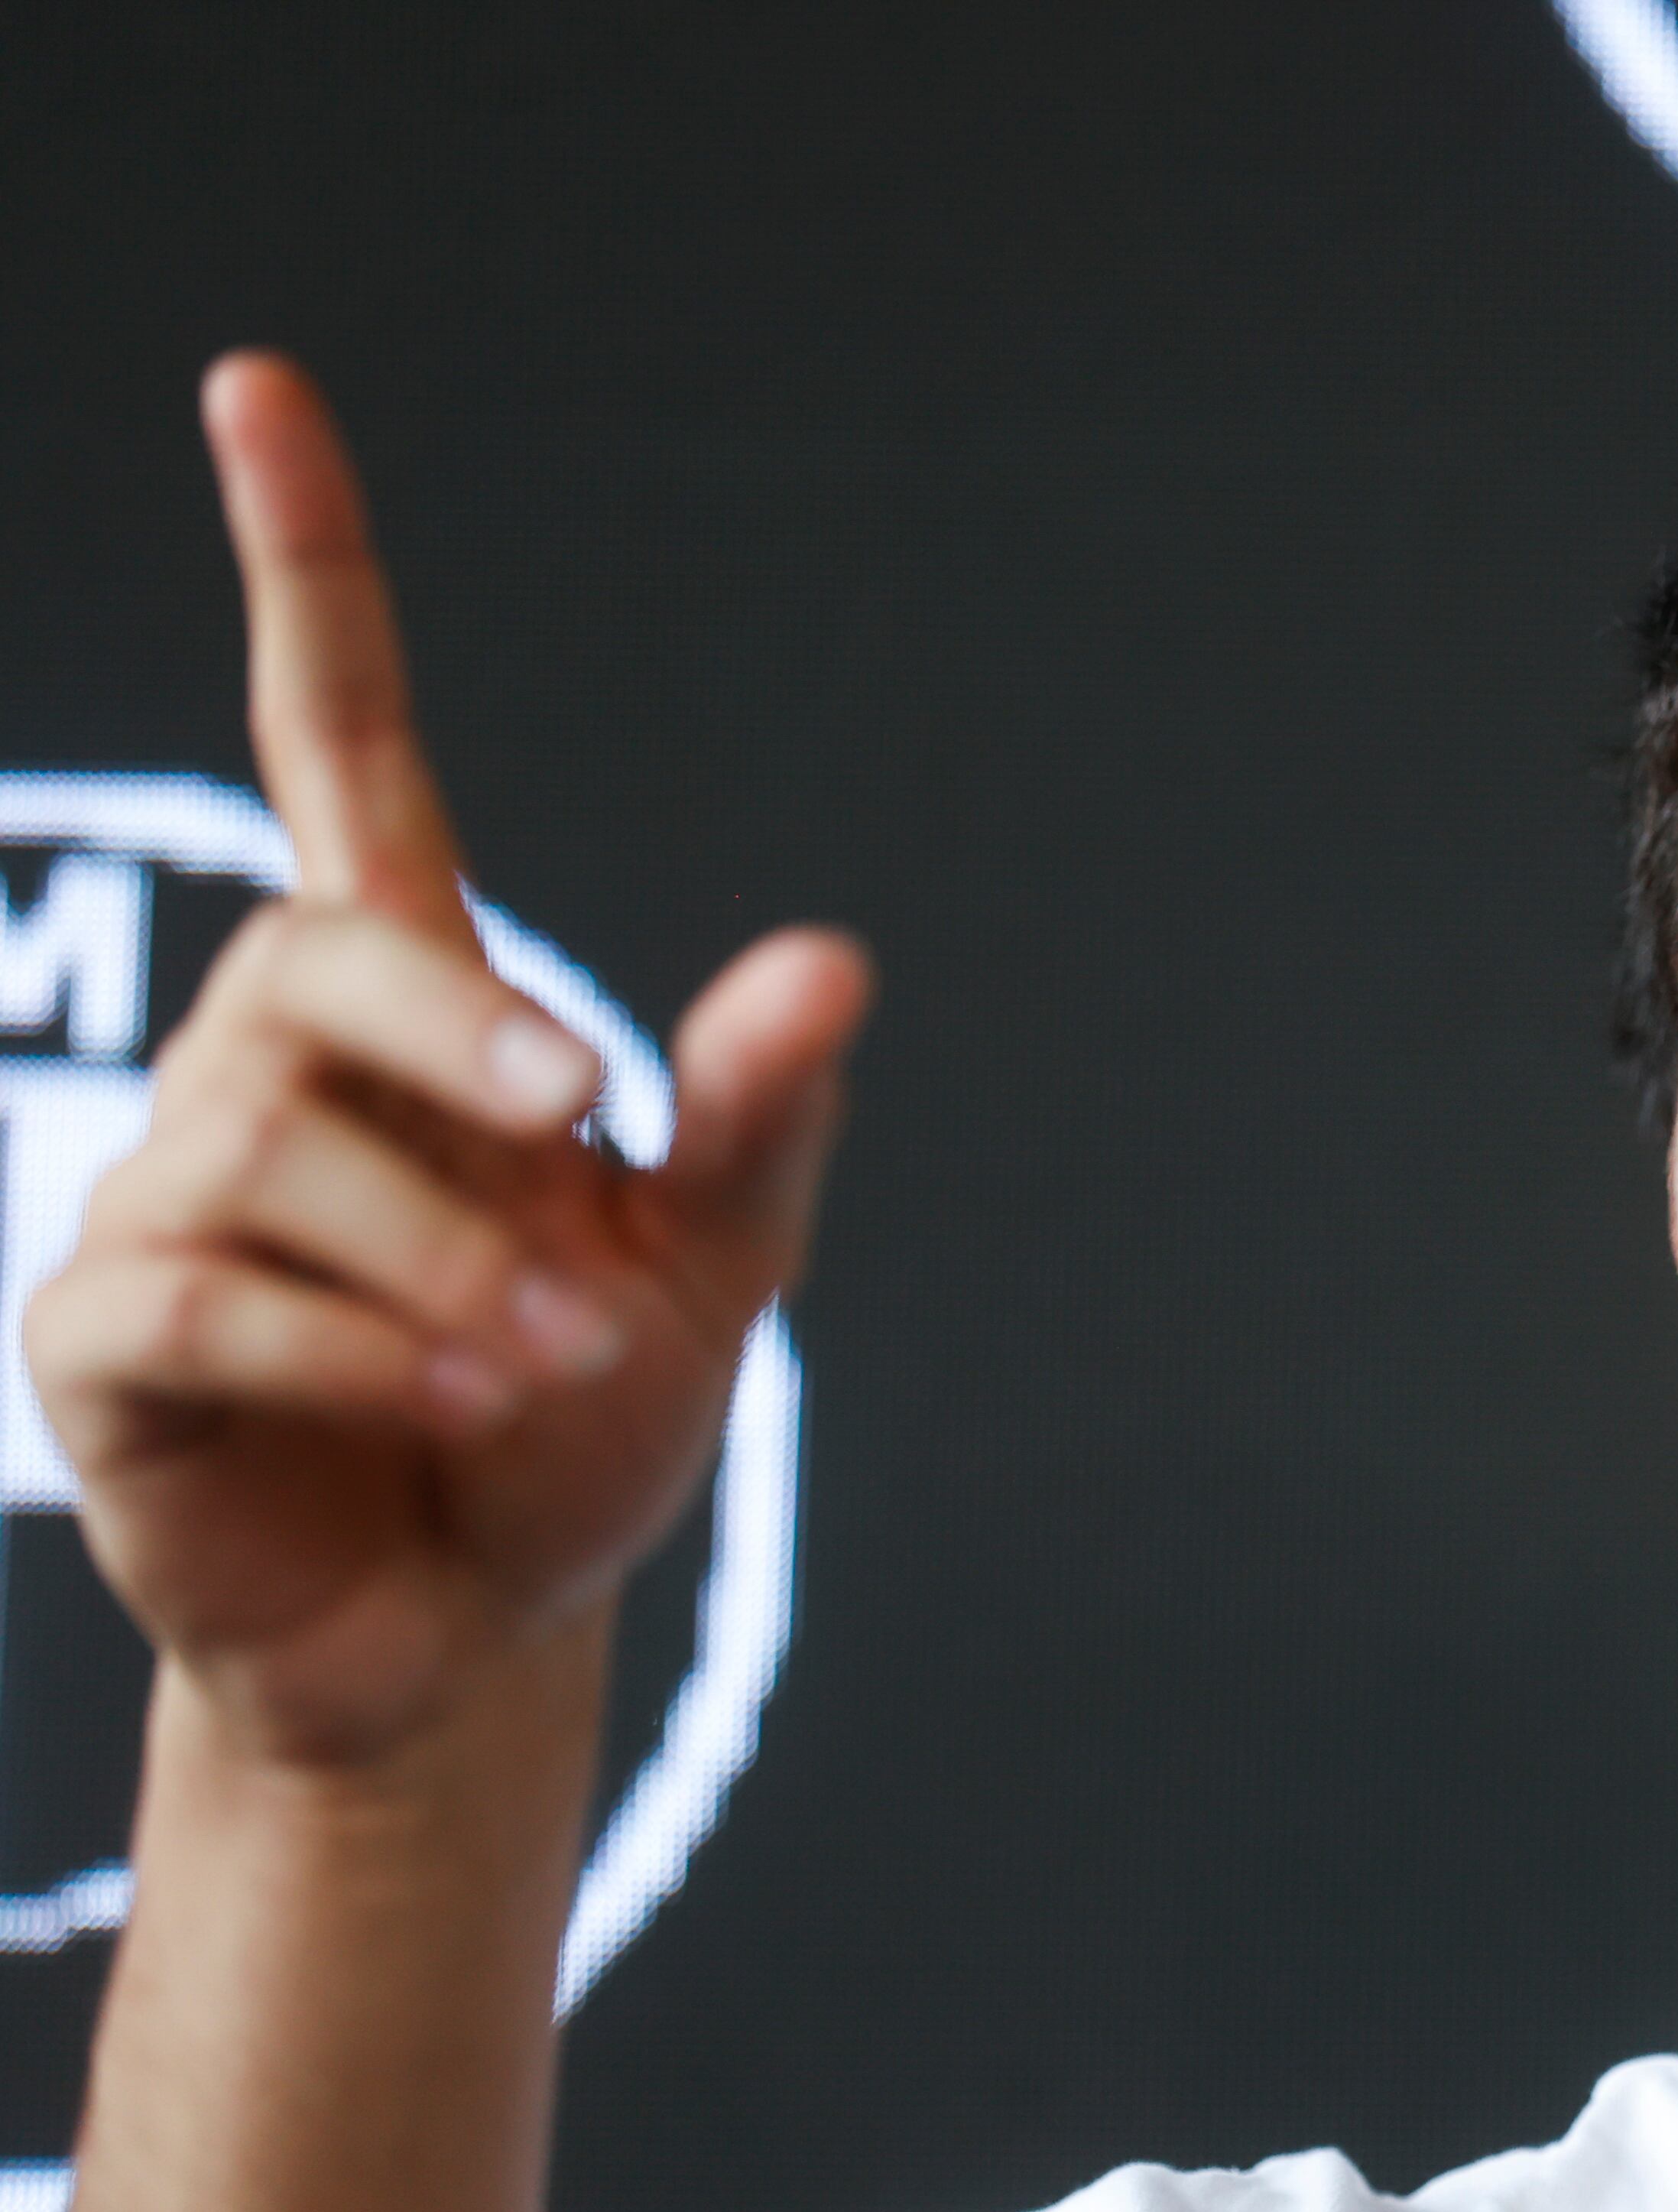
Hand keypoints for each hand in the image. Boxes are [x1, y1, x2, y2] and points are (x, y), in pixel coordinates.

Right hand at [23, 353, 869, 1764]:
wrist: (482, 1622)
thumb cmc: (586, 1413)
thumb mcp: (710, 1260)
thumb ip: (755, 1116)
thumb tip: (832, 957)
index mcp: (417, 1015)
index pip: (341, 746)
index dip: (309, 574)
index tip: (256, 382)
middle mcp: (265, 1068)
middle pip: (323, 953)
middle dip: (459, 1041)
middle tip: (581, 1140)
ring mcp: (166, 1196)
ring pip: (275, 1149)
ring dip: (447, 1260)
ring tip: (548, 1358)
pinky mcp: (104, 1337)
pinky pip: (193, 1294)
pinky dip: (350, 1351)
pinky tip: (450, 1404)